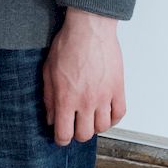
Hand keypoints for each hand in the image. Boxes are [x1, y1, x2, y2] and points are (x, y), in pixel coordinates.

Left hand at [42, 8, 125, 145]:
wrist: (89, 28)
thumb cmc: (68, 44)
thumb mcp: (48, 70)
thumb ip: (49, 98)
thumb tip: (51, 118)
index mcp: (66, 98)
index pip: (65, 134)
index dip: (61, 139)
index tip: (61, 136)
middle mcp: (86, 101)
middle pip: (85, 135)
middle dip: (78, 133)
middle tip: (75, 125)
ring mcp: (104, 96)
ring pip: (102, 127)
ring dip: (95, 126)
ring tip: (90, 117)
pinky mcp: (118, 88)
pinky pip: (119, 114)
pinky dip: (113, 118)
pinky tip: (106, 112)